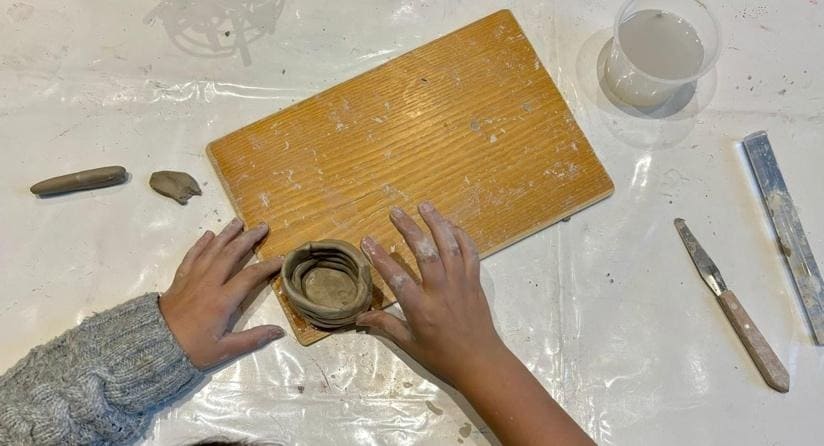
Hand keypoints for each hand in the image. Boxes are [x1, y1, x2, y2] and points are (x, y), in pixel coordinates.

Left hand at [159, 218, 284, 369]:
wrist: (154, 345)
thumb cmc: (191, 349)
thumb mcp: (224, 350)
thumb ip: (253, 339)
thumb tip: (279, 331)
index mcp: (222, 300)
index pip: (249, 277)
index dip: (267, 266)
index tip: (281, 258)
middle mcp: (208, 283)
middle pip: (230, 254)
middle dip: (248, 239)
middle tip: (262, 227)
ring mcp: (192, 278)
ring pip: (211, 250)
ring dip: (226, 234)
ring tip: (238, 221)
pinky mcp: (180, 279)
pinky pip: (192, 256)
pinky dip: (201, 244)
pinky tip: (209, 234)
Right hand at [356, 202, 509, 387]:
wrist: (480, 361)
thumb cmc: (442, 355)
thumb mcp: (409, 344)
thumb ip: (385, 325)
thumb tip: (358, 318)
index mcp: (421, 308)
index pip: (396, 278)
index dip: (380, 258)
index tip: (366, 240)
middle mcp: (441, 291)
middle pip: (425, 253)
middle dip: (409, 229)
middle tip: (395, 212)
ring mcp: (461, 283)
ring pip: (449, 246)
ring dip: (437, 223)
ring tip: (424, 205)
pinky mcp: (474, 281)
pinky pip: (470, 252)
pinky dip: (461, 235)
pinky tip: (450, 224)